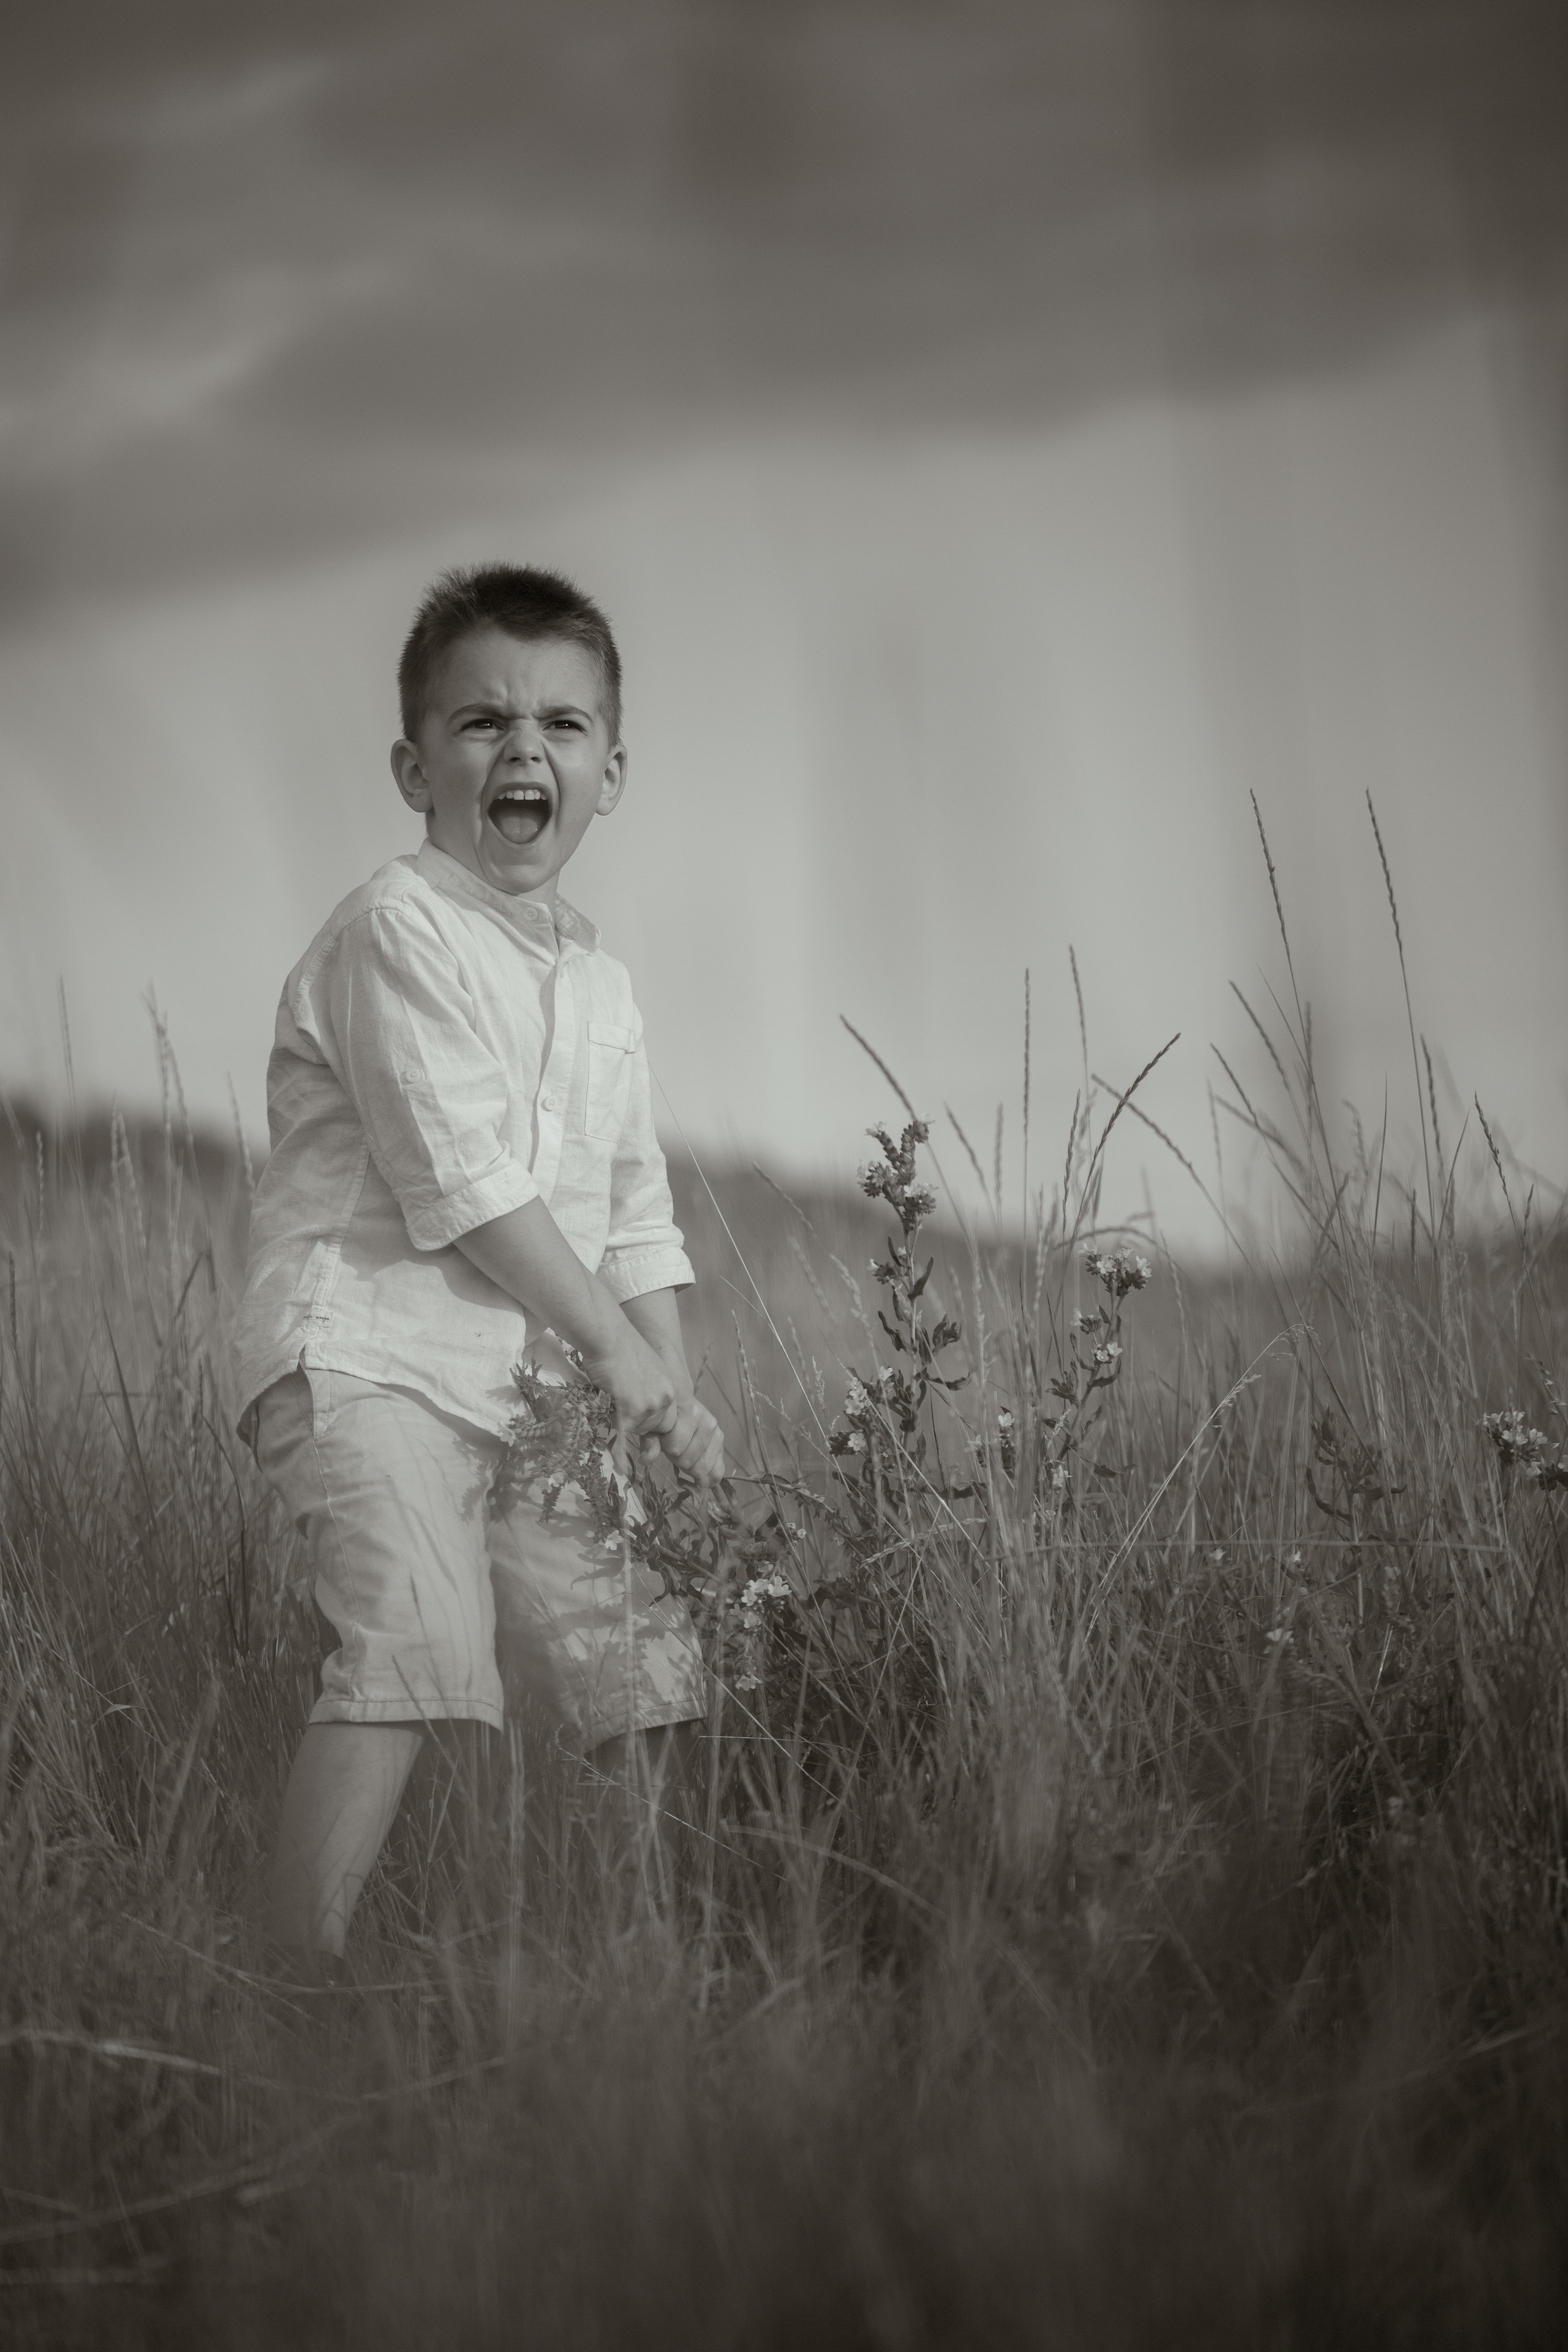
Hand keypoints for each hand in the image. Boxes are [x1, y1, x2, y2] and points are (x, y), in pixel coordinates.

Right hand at [579, 1320, 678, 1455]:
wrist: (609, 1337)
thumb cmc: (620, 1348)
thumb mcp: (646, 1370)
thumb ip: (649, 1392)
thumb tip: (639, 1413)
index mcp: (670, 1388)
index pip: (668, 1419)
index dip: (652, 1420)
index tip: (638, 1415)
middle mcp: (665, 1398)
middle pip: (655, 1427)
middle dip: (639, 1422)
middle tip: (621, 1402)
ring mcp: (650, 1407)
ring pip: (637, 1429)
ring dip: (624, 1420)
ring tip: (612, 1394)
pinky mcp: (633, 1413)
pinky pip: (621, 1429)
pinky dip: (611, 1421)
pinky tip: (605, 1399)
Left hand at [654, 1396, 725, 1487]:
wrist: (681, 1400)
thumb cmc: (664, 1414)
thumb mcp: (652, 1424)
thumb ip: (649, 1441)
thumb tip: (646, 1460)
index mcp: (690, 1413)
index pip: (676, 1448)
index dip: (667, 1449)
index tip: (664, 1440)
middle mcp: (708, 1422)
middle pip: (689, 1460)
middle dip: (678, 1461)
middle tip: (673, 1450)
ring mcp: (717, 1433)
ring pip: (704, 1467)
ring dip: (691, 1468)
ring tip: (684, 1456)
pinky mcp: (721, 1443)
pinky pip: (718, 1470)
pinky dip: (708, 1477)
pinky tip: (701, 1478)